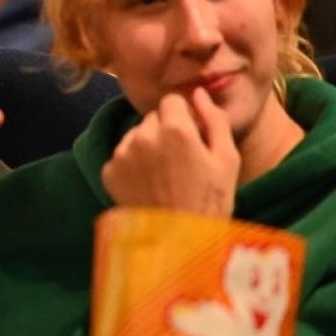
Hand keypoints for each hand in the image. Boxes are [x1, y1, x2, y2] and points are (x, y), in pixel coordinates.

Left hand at [101, 88, 238, 216]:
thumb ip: (214, 120)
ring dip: (147, 146)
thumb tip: (199, 92)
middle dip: (166, 131)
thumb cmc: (211, 201)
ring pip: (135, 135)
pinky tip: (148, 185)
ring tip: (164, 176)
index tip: (191, 136)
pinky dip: (132, 166)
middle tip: (181, 161)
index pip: (172, 101)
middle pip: (153, 118)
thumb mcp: (227, 160)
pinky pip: (121, 157)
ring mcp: (122, 154)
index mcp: (175, 129)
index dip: (184, 116)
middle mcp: (143, 135)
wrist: (179, 243)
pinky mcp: (108, 172)